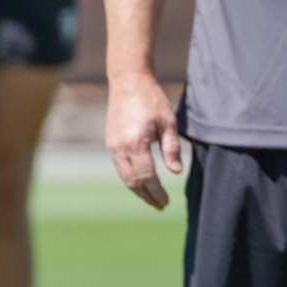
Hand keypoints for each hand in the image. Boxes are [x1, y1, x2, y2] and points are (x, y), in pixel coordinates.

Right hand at [105, 70, 182, 209]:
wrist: (128, 80)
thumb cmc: (151, 99)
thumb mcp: (168, 122)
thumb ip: (171, 148)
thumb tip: (176, 172)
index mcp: (137, 143)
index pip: (147, 177)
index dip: (157, 192)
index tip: (166, 202)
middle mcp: (121, 147)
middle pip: (133, 182)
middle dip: (147, 196)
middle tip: (160, 205)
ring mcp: (113, 145)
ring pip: (124, 176)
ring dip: (138, 190)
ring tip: (151, 198)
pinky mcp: (110, 142)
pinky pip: (120, 167)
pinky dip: (131, 178)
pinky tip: (141, 181)